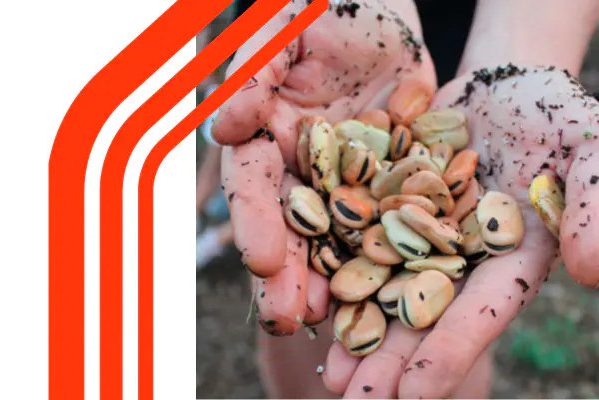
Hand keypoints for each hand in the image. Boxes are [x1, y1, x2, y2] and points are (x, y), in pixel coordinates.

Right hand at [213, 1, 435, 332]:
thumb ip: (251, 77)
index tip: (263, 261)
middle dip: (287, 275)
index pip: (256, 188)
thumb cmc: (322, 11)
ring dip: (334, 280)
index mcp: (268, 140)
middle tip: (287, 320)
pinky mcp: (393, 178)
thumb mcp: (282, 34)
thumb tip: (223, 128)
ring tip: (334, 322)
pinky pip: (392, 219)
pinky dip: (390, 255)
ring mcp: (349, 179)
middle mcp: (303, 168)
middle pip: (292, 227)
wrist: (382, 5)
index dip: (256, 224)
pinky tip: (391, 290)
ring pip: (338, 237)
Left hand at [324, 65, 598, 397]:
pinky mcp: (384, 203)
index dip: (451, 350)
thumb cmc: (553, 114)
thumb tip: (591, 270)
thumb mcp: (589, 147)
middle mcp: (457, 254)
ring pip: (382, 286)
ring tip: (329, 373)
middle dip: (391, 359)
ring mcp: (417, 231)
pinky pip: (355, 237)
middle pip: (423, 312)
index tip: (417, 395)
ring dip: (357, 328)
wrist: (496, 86)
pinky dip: (334, 268)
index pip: (480, 309)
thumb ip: (594, 203)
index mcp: (508, 255)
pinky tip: (310, 298)